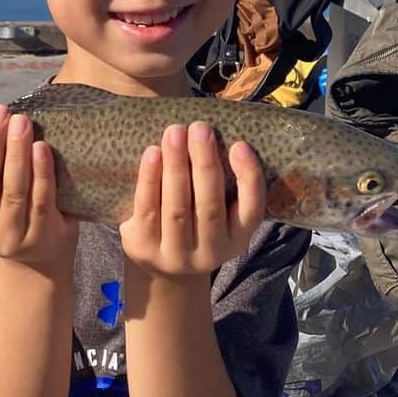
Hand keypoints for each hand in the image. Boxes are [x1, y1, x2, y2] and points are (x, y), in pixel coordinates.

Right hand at [0, 103, 78, 275]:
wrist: (39, 260)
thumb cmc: (9, 215)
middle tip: (0, 112)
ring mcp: (9, 238)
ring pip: (12, 190)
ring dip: (16, 152)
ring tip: (21, 123)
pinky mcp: (39, 238)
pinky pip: (41, 199)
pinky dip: (41, 171)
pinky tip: (41, 148)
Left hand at [119, 122, 265, 277]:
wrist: (161, 268)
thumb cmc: (194, 224)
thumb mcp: (218, 215)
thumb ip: (224, 184)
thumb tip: (215, 135)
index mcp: (237, 239)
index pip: (252, 210)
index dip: (248, 177)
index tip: (240, 145)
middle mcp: (211, 253)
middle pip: (209, 205)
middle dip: (204, 163)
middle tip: (200, 128)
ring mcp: (176, 255)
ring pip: (177, 207)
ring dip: (176, 165)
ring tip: (175, 133)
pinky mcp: (145, 249)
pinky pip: (148, 209)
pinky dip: (150, 179)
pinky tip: (152, 153)